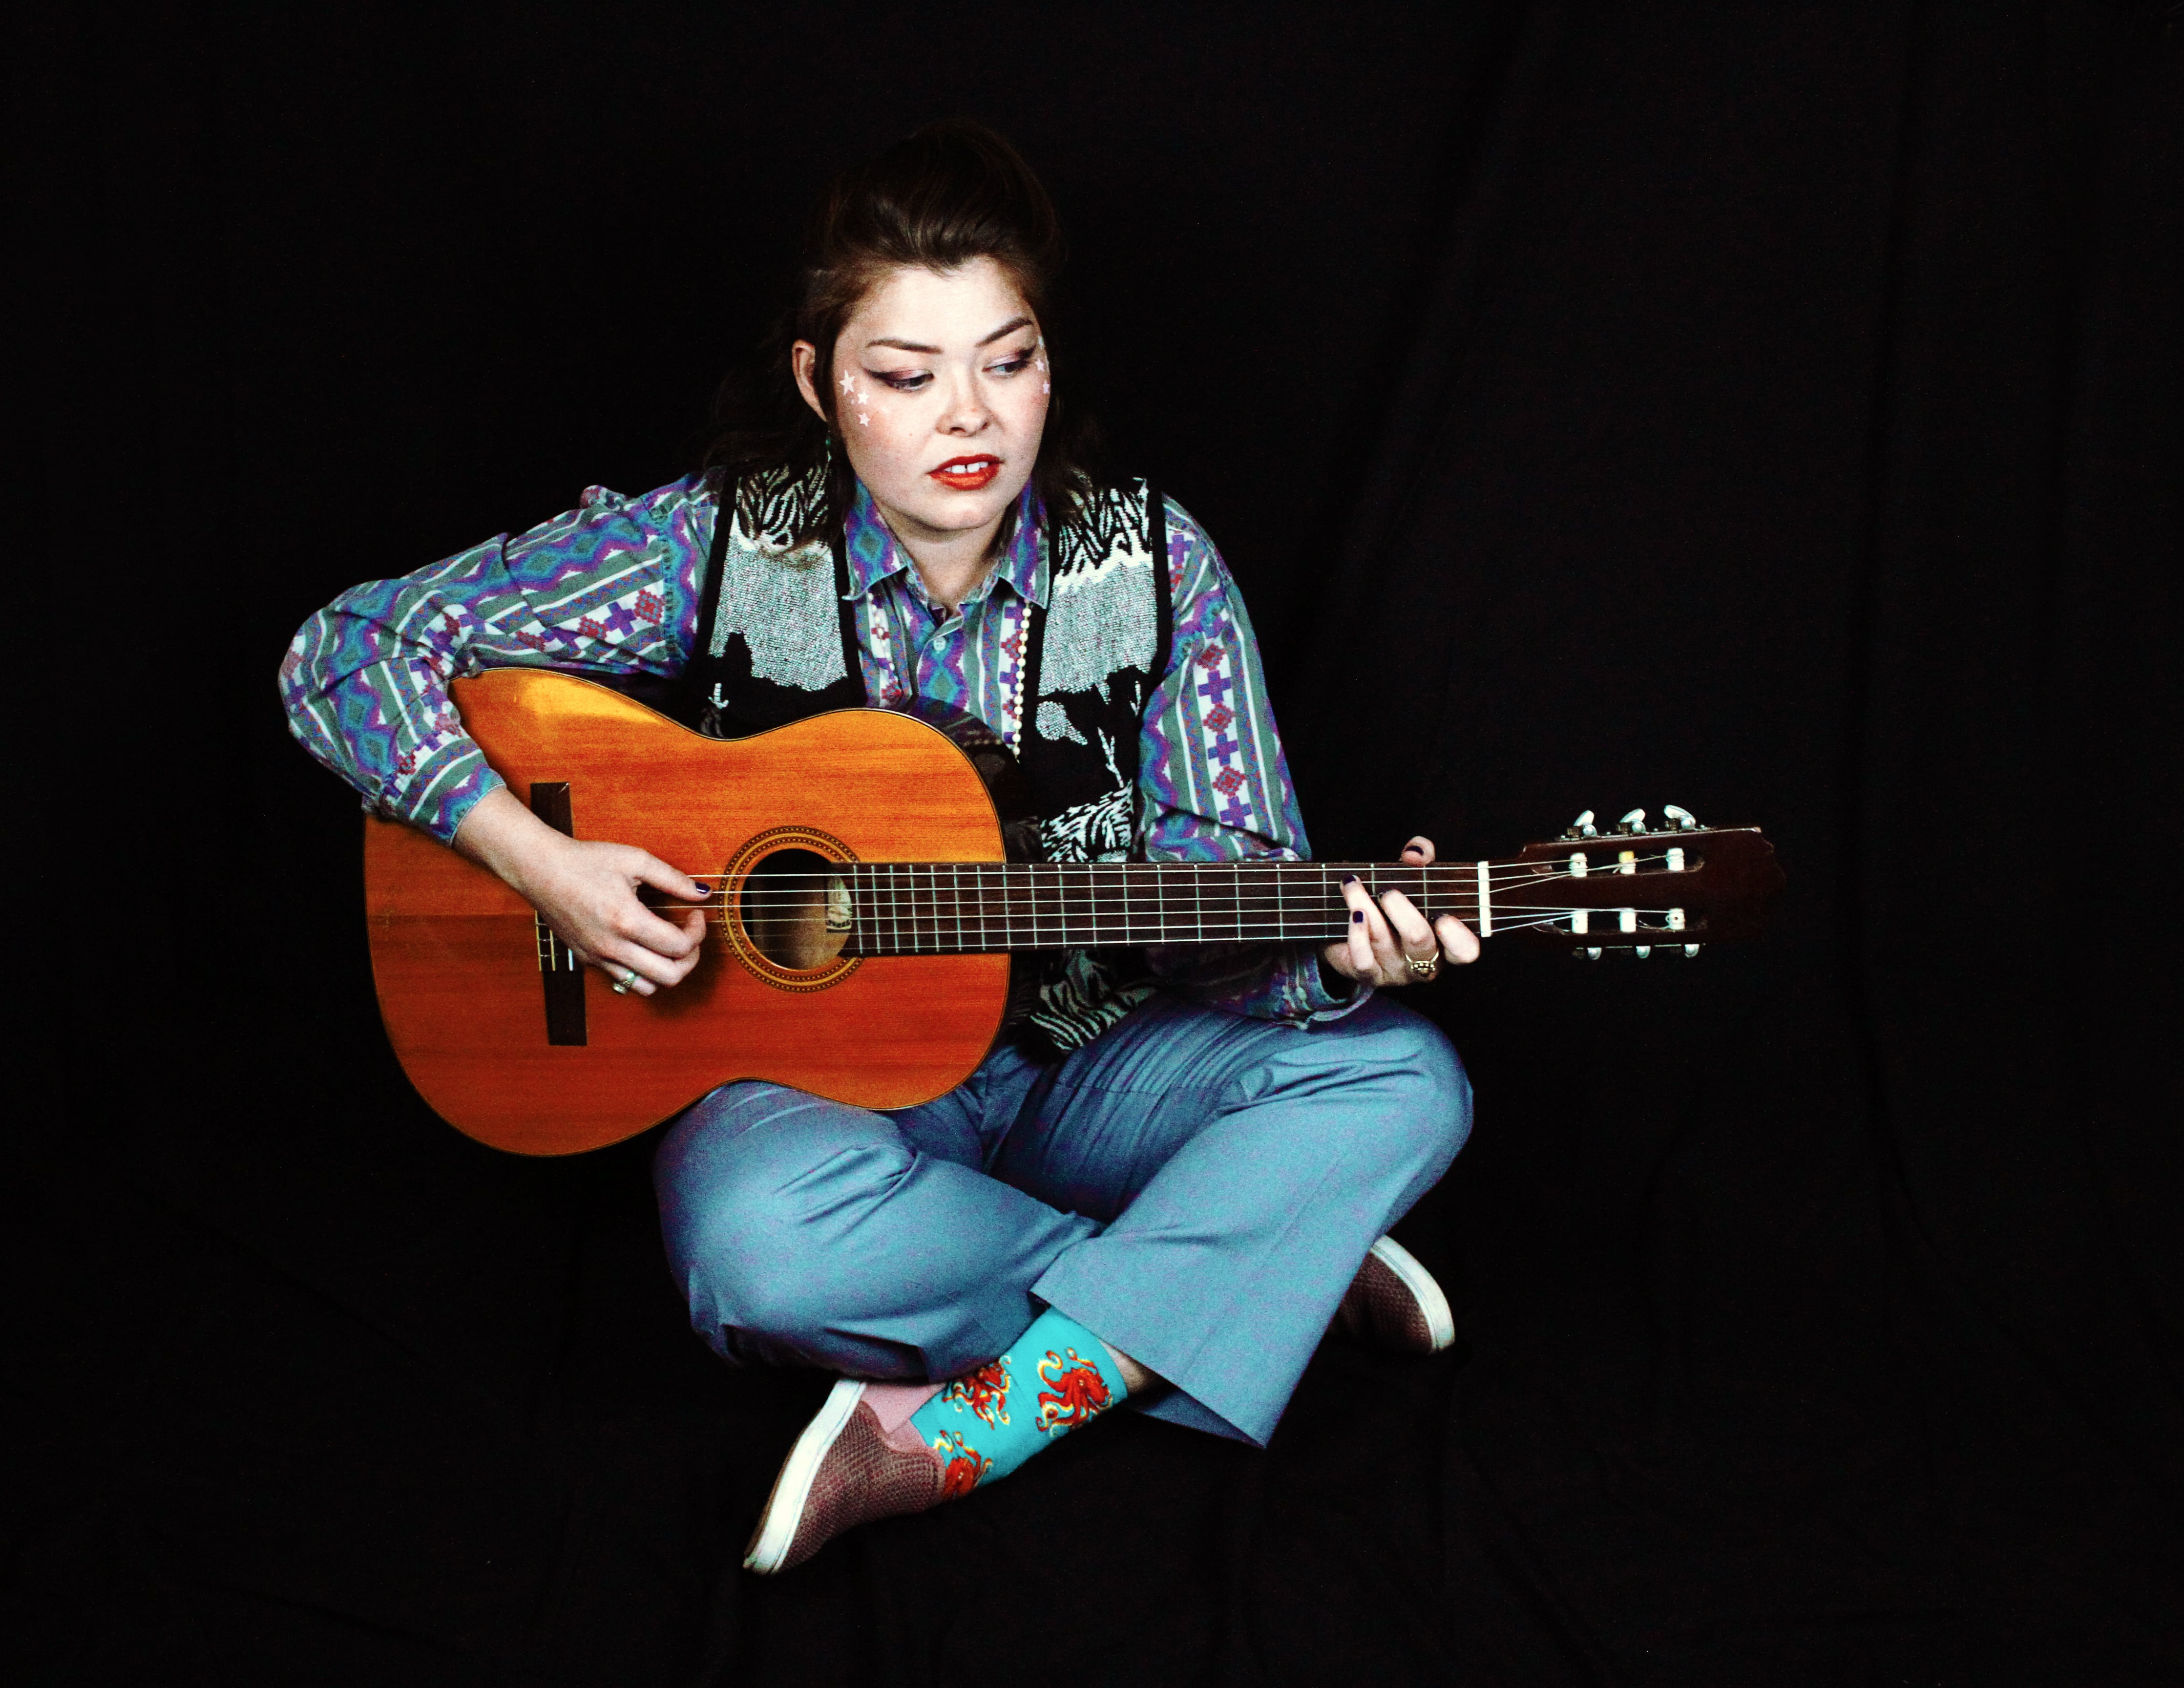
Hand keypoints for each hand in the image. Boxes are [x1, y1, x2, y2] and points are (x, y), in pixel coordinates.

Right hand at [452, 787, 708, 996]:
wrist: (540, 869)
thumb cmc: (585, 861)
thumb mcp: (635, 860)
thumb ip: (673, 879)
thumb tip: (703, 894)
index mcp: (626, 920)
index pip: (679, 947)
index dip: (697, 933)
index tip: (695, 915)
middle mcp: (612, 946)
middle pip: (669, 976)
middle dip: (691, 959)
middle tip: (689, 936)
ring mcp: (598, 957)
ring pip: (647, 987)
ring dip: (667, 971)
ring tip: (669, 947)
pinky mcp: (588, 960)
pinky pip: (623, 981)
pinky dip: (643, 973)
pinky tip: (645, 948)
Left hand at [1321, 835, 1481, 987]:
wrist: (1351, 929)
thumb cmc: (1392, 901)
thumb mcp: (1412, 876)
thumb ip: (1421, 857)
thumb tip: (1415, 853)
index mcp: (1445, 940)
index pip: (1464, 950)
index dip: (1458, 938)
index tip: (1444, 918)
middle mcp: (1425, 960)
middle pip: (1419, 940)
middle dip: (1403, 912)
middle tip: (1388, 892)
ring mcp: (1397, 972)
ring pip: (1384, 941)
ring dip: (1365, 906)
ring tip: (1353, 884)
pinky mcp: (1369, 976)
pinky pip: (1363, 960)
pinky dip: (1356, 933)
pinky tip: (1352, 912)